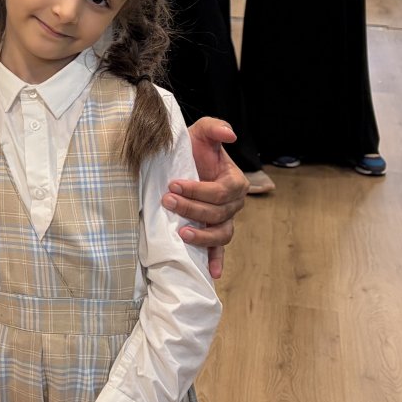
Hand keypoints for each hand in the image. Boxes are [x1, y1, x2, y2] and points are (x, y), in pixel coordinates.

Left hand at [168, 118, 247, 279]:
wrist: (184, 161)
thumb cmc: (195, 148)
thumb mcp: (202, 132)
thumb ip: (215, 127)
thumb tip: (230, 134)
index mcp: (235, 181)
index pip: (220, 191)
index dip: (198, 190)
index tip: (173, 184)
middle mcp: (234, 204)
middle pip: (217, 213)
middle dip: (191, 208)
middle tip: (167, 201)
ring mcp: (225, 220)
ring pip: (221, 234)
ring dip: (202, 235)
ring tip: (182, 233)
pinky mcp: (214, 232)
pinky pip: (219, 249)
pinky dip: (217, 261)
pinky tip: (212, 273)